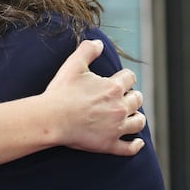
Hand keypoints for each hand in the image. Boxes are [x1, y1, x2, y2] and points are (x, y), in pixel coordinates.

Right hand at [44, 39, 144, 154]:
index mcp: (113, 88)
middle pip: (137, 100)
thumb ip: (87, 50)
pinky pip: (129, 147)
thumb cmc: (60, 93)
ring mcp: (116, 127)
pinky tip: (137, 142)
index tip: (121, 79)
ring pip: (138, 123)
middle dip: (133, 96)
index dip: (125, 77)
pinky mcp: (109, 144)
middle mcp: (119, 107)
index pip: (129, 78)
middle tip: (126, 97)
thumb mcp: (72, 66)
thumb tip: (98, 42)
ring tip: (134, 116)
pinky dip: (135, 145)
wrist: (51, 119)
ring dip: (138, 118)